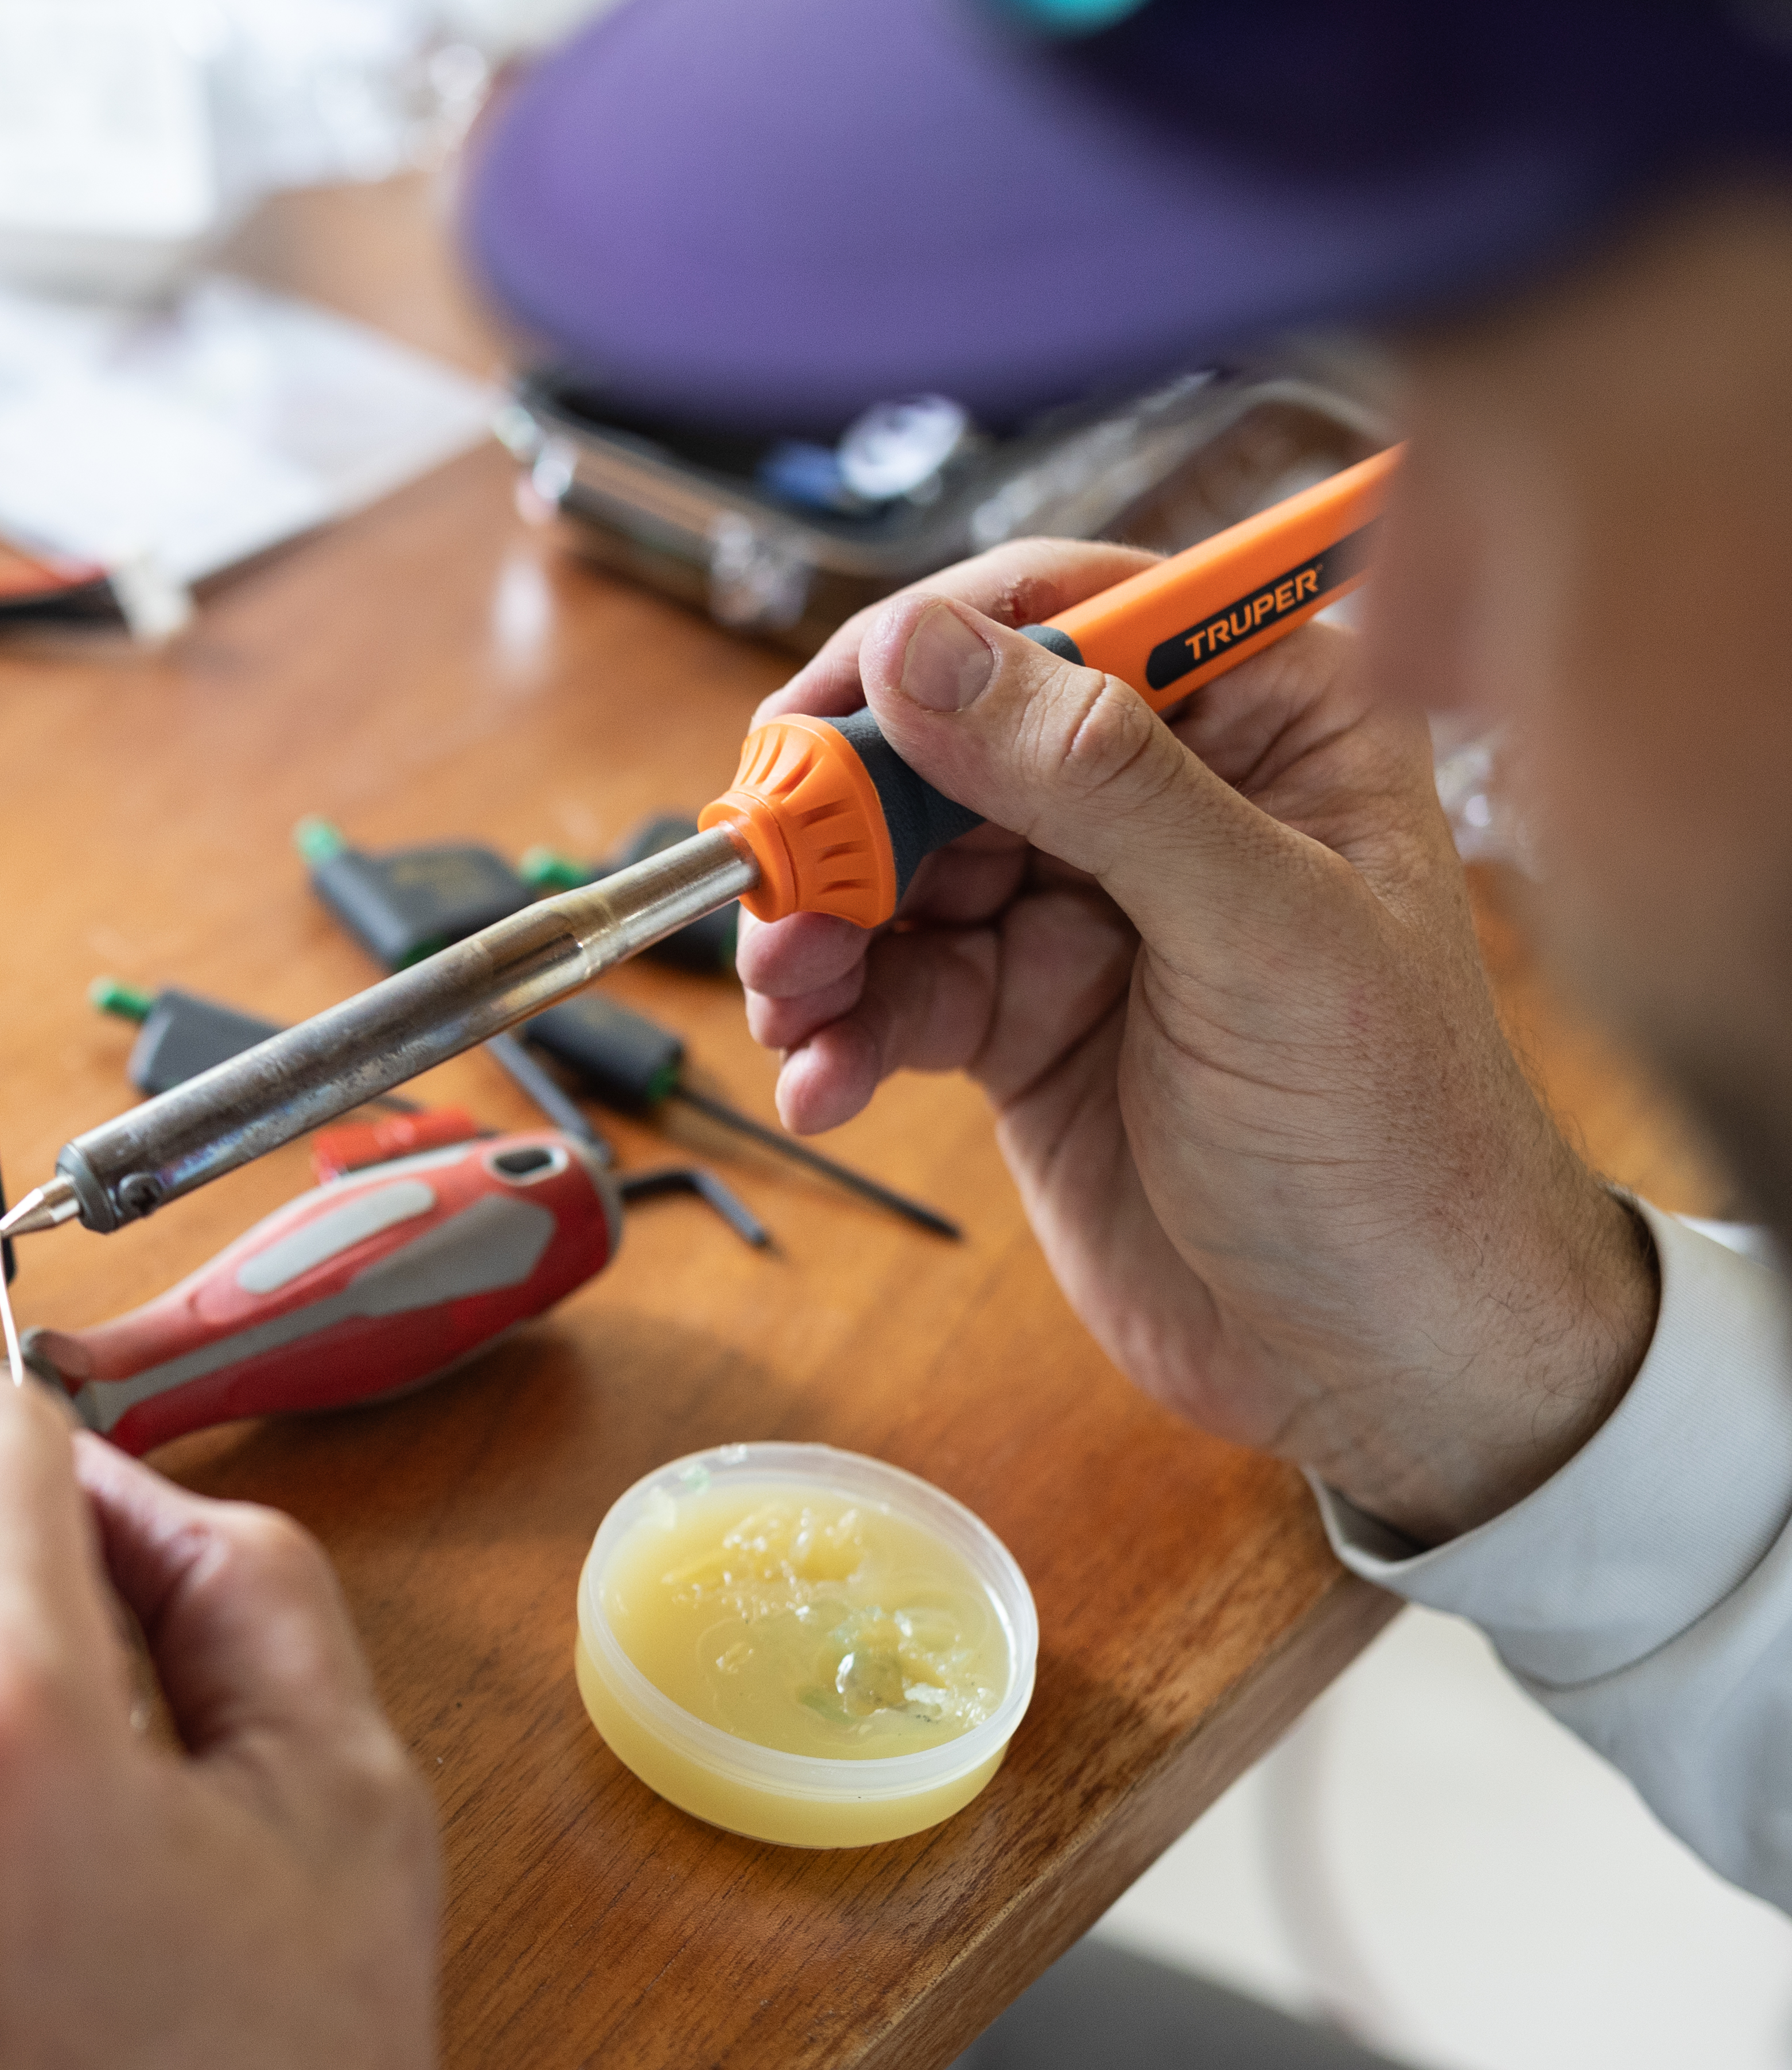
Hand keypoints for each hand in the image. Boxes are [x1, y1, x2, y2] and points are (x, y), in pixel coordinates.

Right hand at [740, 542, 1651, 1539]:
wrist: (1391, 1363)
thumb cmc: (1394, 1142)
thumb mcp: (1255, 934)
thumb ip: (1092, 778)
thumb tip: (927, 649)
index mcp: (1270, 723)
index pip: (1064, 613)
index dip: (924, 651)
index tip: (815, 724)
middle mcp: (1169, 797)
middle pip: (949, 742)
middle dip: (843, 817)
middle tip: (769, 889)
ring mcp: (1086, 912)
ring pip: (899, 870)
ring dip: (820, 934)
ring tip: (782, 1004)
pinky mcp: (1024, 1019)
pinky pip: (897, 991)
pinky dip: (842, 1033)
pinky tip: (824, 1086)